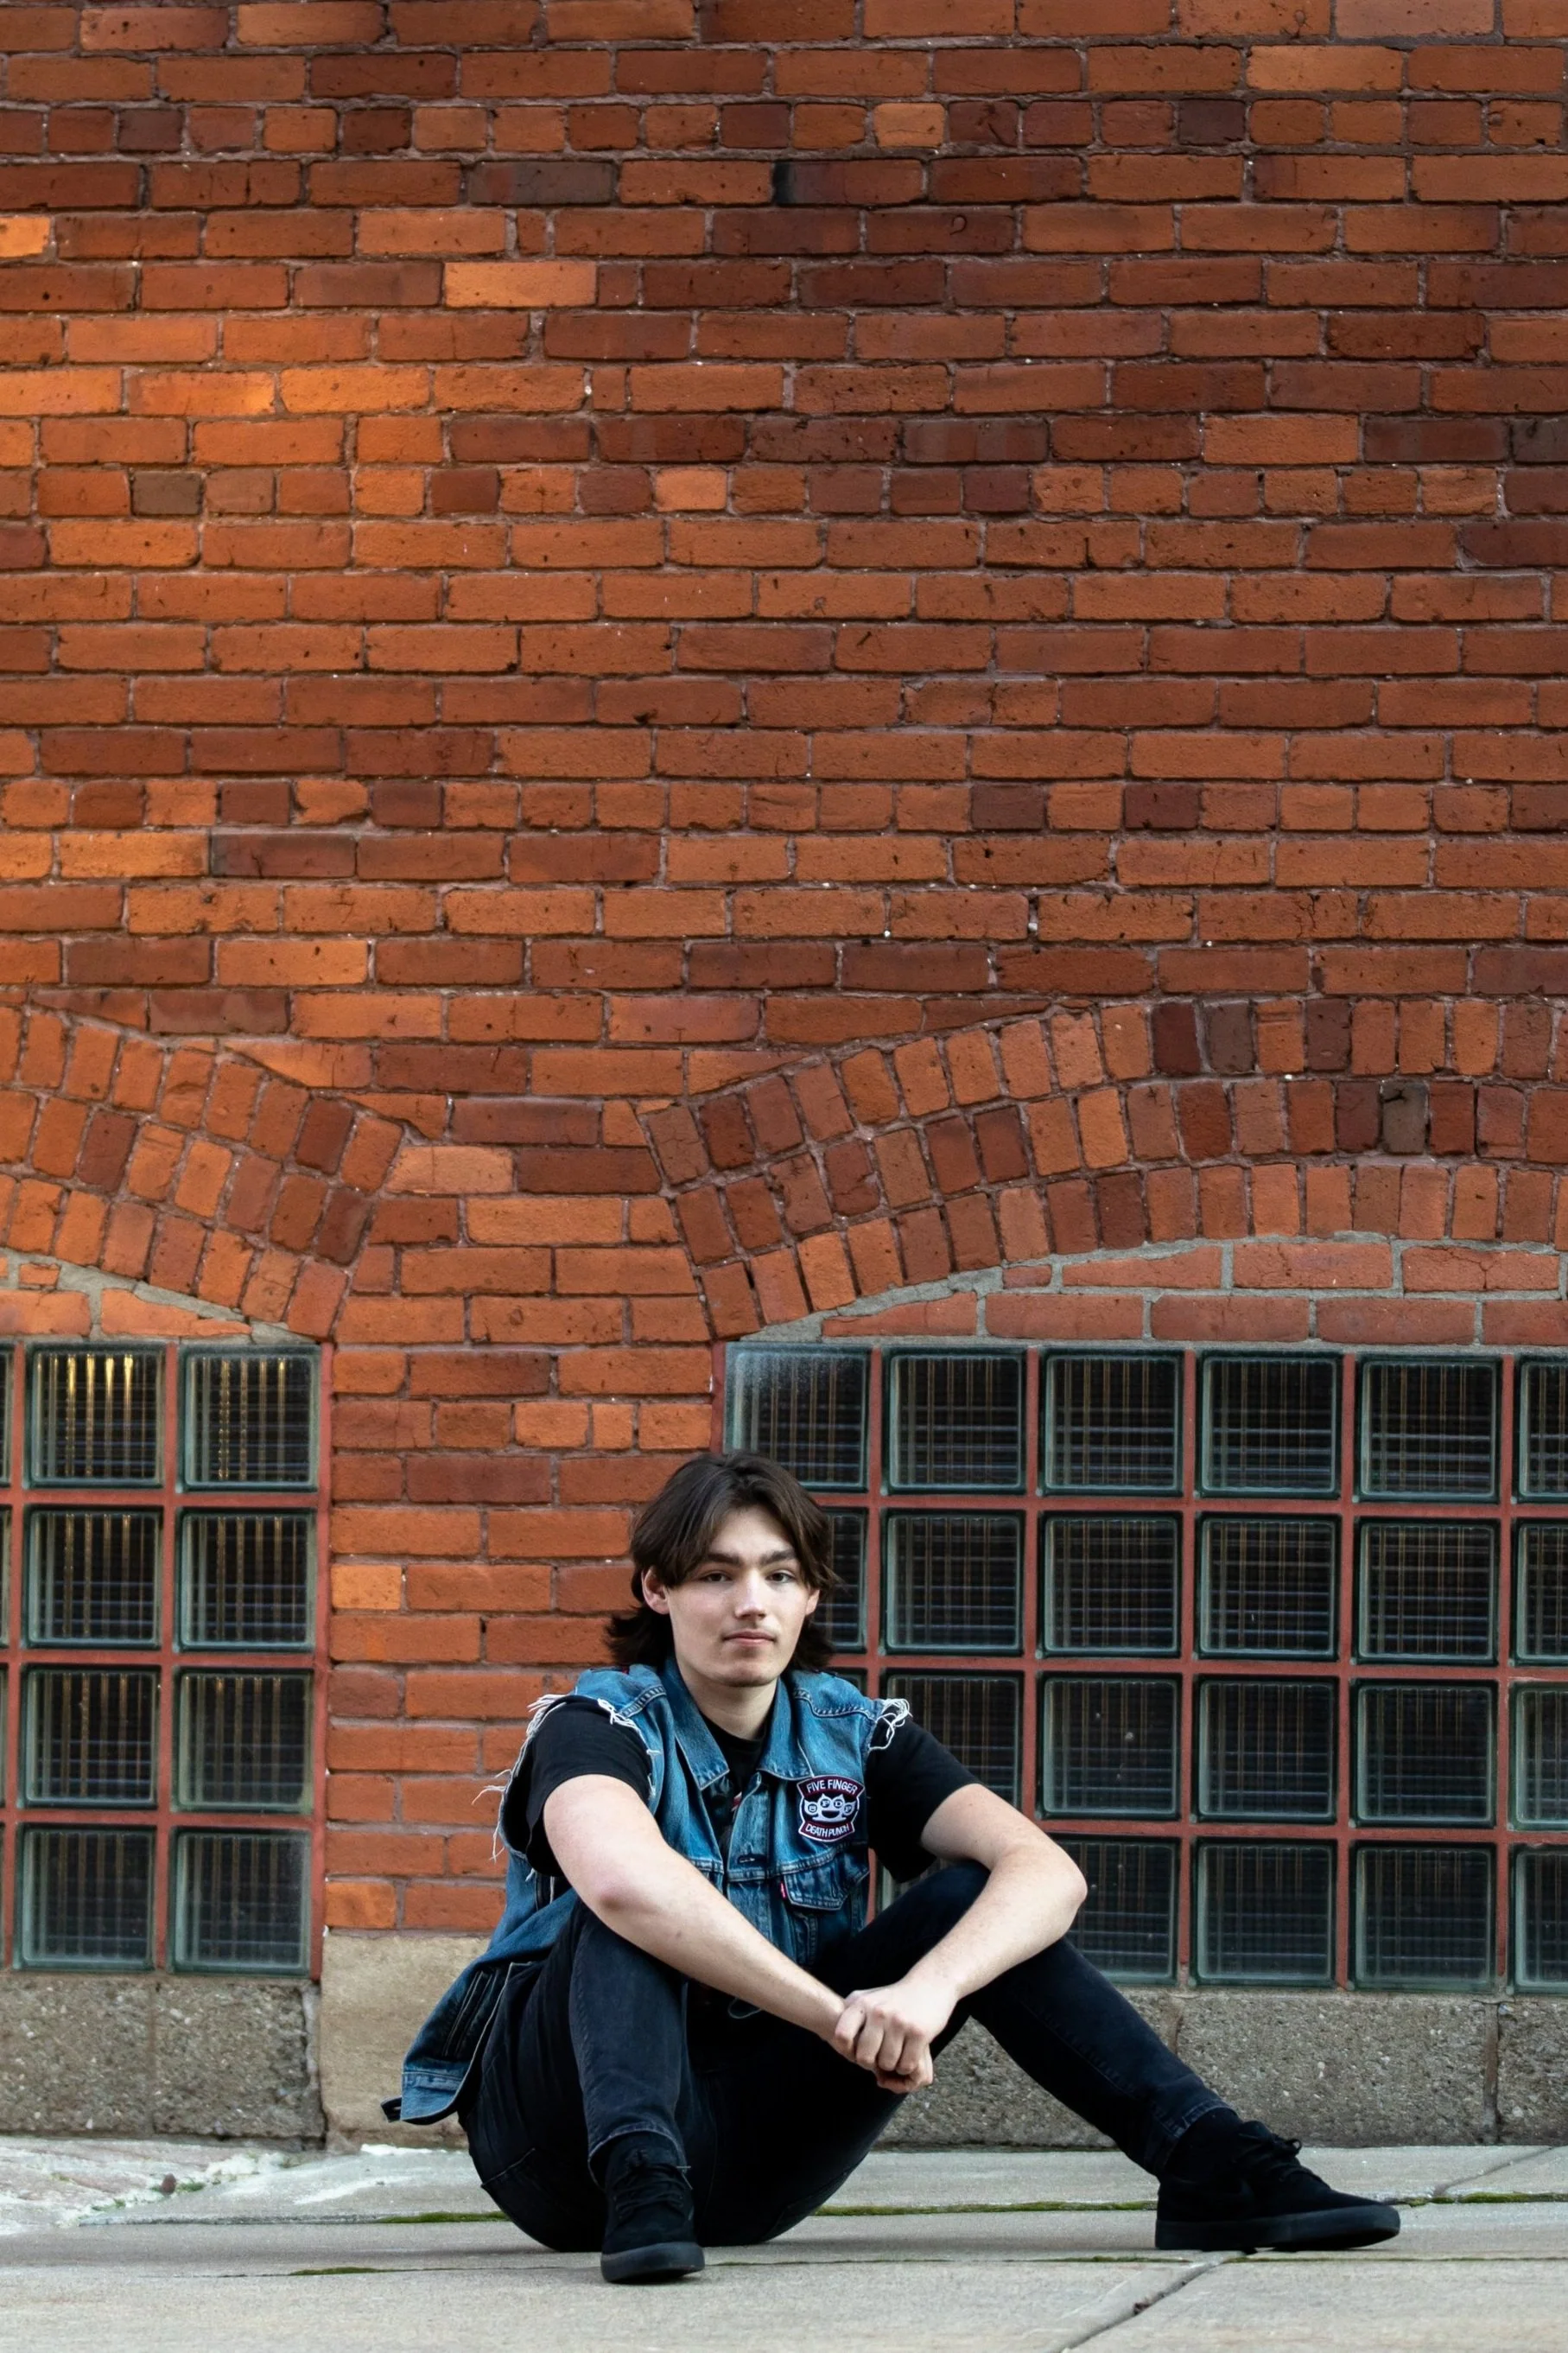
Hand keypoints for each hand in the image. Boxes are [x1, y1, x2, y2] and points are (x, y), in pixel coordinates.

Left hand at [830, 1974, 955, 2092]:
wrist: (929, 1985)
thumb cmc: (893, 1998)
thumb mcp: (867, 1997)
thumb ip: (849, 2013)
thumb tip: (831, 2035)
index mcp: (862, 2003)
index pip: (842, 2036)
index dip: (847, 2049)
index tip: (857, 2048)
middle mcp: (879, 2012)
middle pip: (864, 2058)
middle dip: (872, 2062)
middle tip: (880, 2054)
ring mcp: (899, 2022)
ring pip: (887, 2064)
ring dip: (892, 2064)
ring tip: (896, 2050)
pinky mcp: (919, 2033)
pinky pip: (906, 2065)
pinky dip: (907, 2065)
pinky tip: (909, 2051)